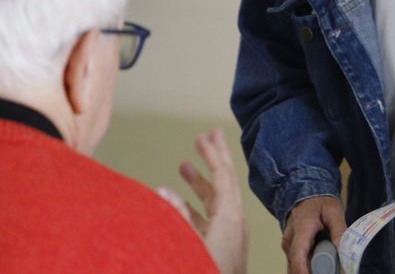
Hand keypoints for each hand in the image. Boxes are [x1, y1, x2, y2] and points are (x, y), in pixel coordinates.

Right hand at [157, 128, 247, 273]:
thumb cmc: (207, 270)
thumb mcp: (188, 246)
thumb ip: (176, 219)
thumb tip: (163, 191)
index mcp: (230, 218)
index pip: (224, 176)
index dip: (214, 153)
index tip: (207, 134)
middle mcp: (232, 222)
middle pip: (224, 182)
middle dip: (214, 158)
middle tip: (206, 135)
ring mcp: (227, 235)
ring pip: (214, 201)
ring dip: (200, 182)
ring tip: (185, 165)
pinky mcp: (219, 248)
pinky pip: (207, 219)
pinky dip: (193, 206)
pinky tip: (178, 202)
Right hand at [283, 195, 345, 273]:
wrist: (306, 196)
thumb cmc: (320, 203)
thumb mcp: (334, 211)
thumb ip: (339, 230)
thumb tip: (344, 250)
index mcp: (301, 228)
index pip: (298, 254)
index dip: (303, 270)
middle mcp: (290, 238)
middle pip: (295, 264)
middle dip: (309, 272)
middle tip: (329, 271)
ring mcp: (287, 245)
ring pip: (294, 265)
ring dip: (309, 270)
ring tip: (328, 268)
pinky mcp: (290, 249)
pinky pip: (296, 263)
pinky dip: (307, 268)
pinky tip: (321, 267)